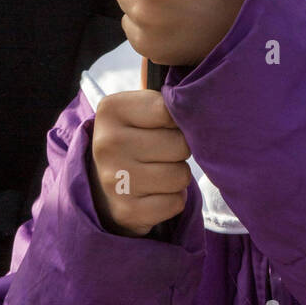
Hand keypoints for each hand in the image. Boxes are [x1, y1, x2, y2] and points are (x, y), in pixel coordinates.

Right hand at [89, 89, 191, 236]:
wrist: (99, 187)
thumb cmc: (133, 139)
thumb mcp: (138, 110)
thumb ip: (166, 96)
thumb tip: (206, 93)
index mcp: (111, 109)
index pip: (172, 110)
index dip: (177, 119)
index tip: (163, 125)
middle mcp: (107, 143)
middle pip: (181, 145)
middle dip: (179, 150)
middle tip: (160, 152)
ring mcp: (114, 179)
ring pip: (181, 176)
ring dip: (177, 176)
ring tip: (156, 172)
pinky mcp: (125, 211)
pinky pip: (175, 203)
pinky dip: (171, 200)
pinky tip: (153, 194)